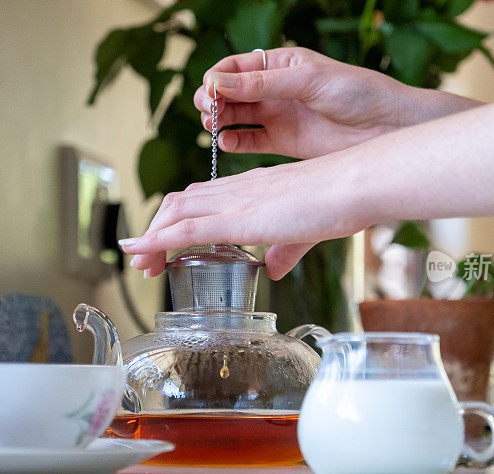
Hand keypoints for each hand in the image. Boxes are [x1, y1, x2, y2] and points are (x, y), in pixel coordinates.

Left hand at [120, 155, 368, 279]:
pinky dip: (158, 239)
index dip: (177, 219)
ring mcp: (235, 201)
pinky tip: (140, 251)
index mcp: (251, 188)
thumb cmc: (341, 200)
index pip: (200, 199)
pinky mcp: (239, 218)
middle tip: (144, 258)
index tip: (164, 241)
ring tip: (137, 261)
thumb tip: (274, 270)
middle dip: (155, 229)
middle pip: (179, 203)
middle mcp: (236, 189)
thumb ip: (286, 250)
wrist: (356, 182)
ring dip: (150, 237)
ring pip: (175, 212)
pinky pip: (187, 229)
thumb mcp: (306, 230)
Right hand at [194, 47, 479, 159]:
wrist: (387, 128)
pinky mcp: (283, 143)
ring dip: (219, 120)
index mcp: (280, 63)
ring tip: (214, 126)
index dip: (216, 78)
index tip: (209, 91)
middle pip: (230, 93)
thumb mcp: (308, 79)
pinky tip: (227, 143)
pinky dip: (234, 142)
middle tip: (209, 111)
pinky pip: (249, 142)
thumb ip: (263, 83)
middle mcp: (274, 89)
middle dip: (213, 100)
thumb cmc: (356, 93)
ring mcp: (277, 116)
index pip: (235, 67)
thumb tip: (218, 83)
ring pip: (235, 117)